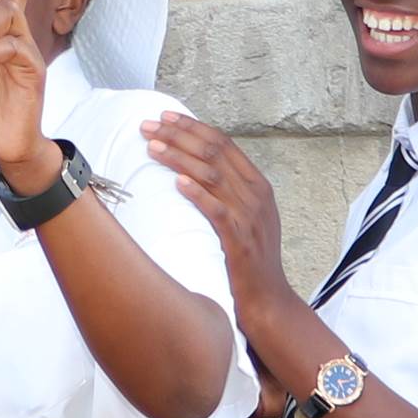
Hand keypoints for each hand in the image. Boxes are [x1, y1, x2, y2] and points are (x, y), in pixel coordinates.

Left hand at [142, 111, 296, 326]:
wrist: (269, 300)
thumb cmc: (251, 260)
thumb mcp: (246, 217)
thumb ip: (229, 192)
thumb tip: (197, 168)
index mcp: (258, 185)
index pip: (224, 144)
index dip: (193, 127)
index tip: (166, 117)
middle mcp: (256, 195)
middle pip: (214, 153)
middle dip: (179, 135)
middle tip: (148, 126)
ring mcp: (249, 217)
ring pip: (212, 176)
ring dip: (179, 158)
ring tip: (152, 147)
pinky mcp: (240, 240)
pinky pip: (217, 211)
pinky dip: (198, 193)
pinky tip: (177, 182)